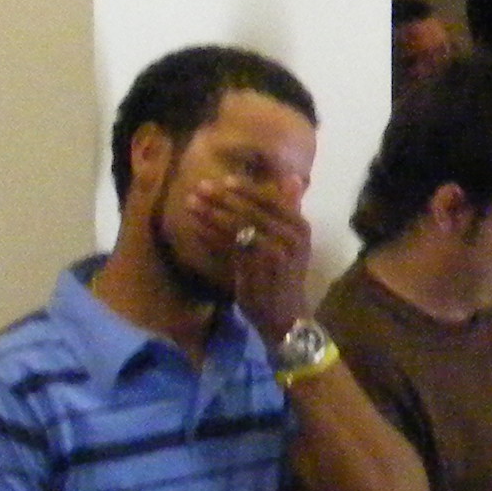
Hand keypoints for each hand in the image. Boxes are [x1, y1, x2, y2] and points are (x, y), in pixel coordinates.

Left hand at [186, 176, 313, 343]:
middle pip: (249, 211)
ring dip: (210, 214)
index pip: (270, 200)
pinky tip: (195, 228)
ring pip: (235, 227)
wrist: (286, 314)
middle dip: (221, 198)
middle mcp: (290, 237)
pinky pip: (227, 247)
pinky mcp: (254, 268)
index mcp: (300, 227)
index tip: (223, 180)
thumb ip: (289, 209)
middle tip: (199, 187)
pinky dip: (209, 236)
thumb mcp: (294, 240)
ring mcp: (272, 253)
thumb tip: (291, 177)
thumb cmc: (286, 274)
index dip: (245, 189)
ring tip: (191, 204)